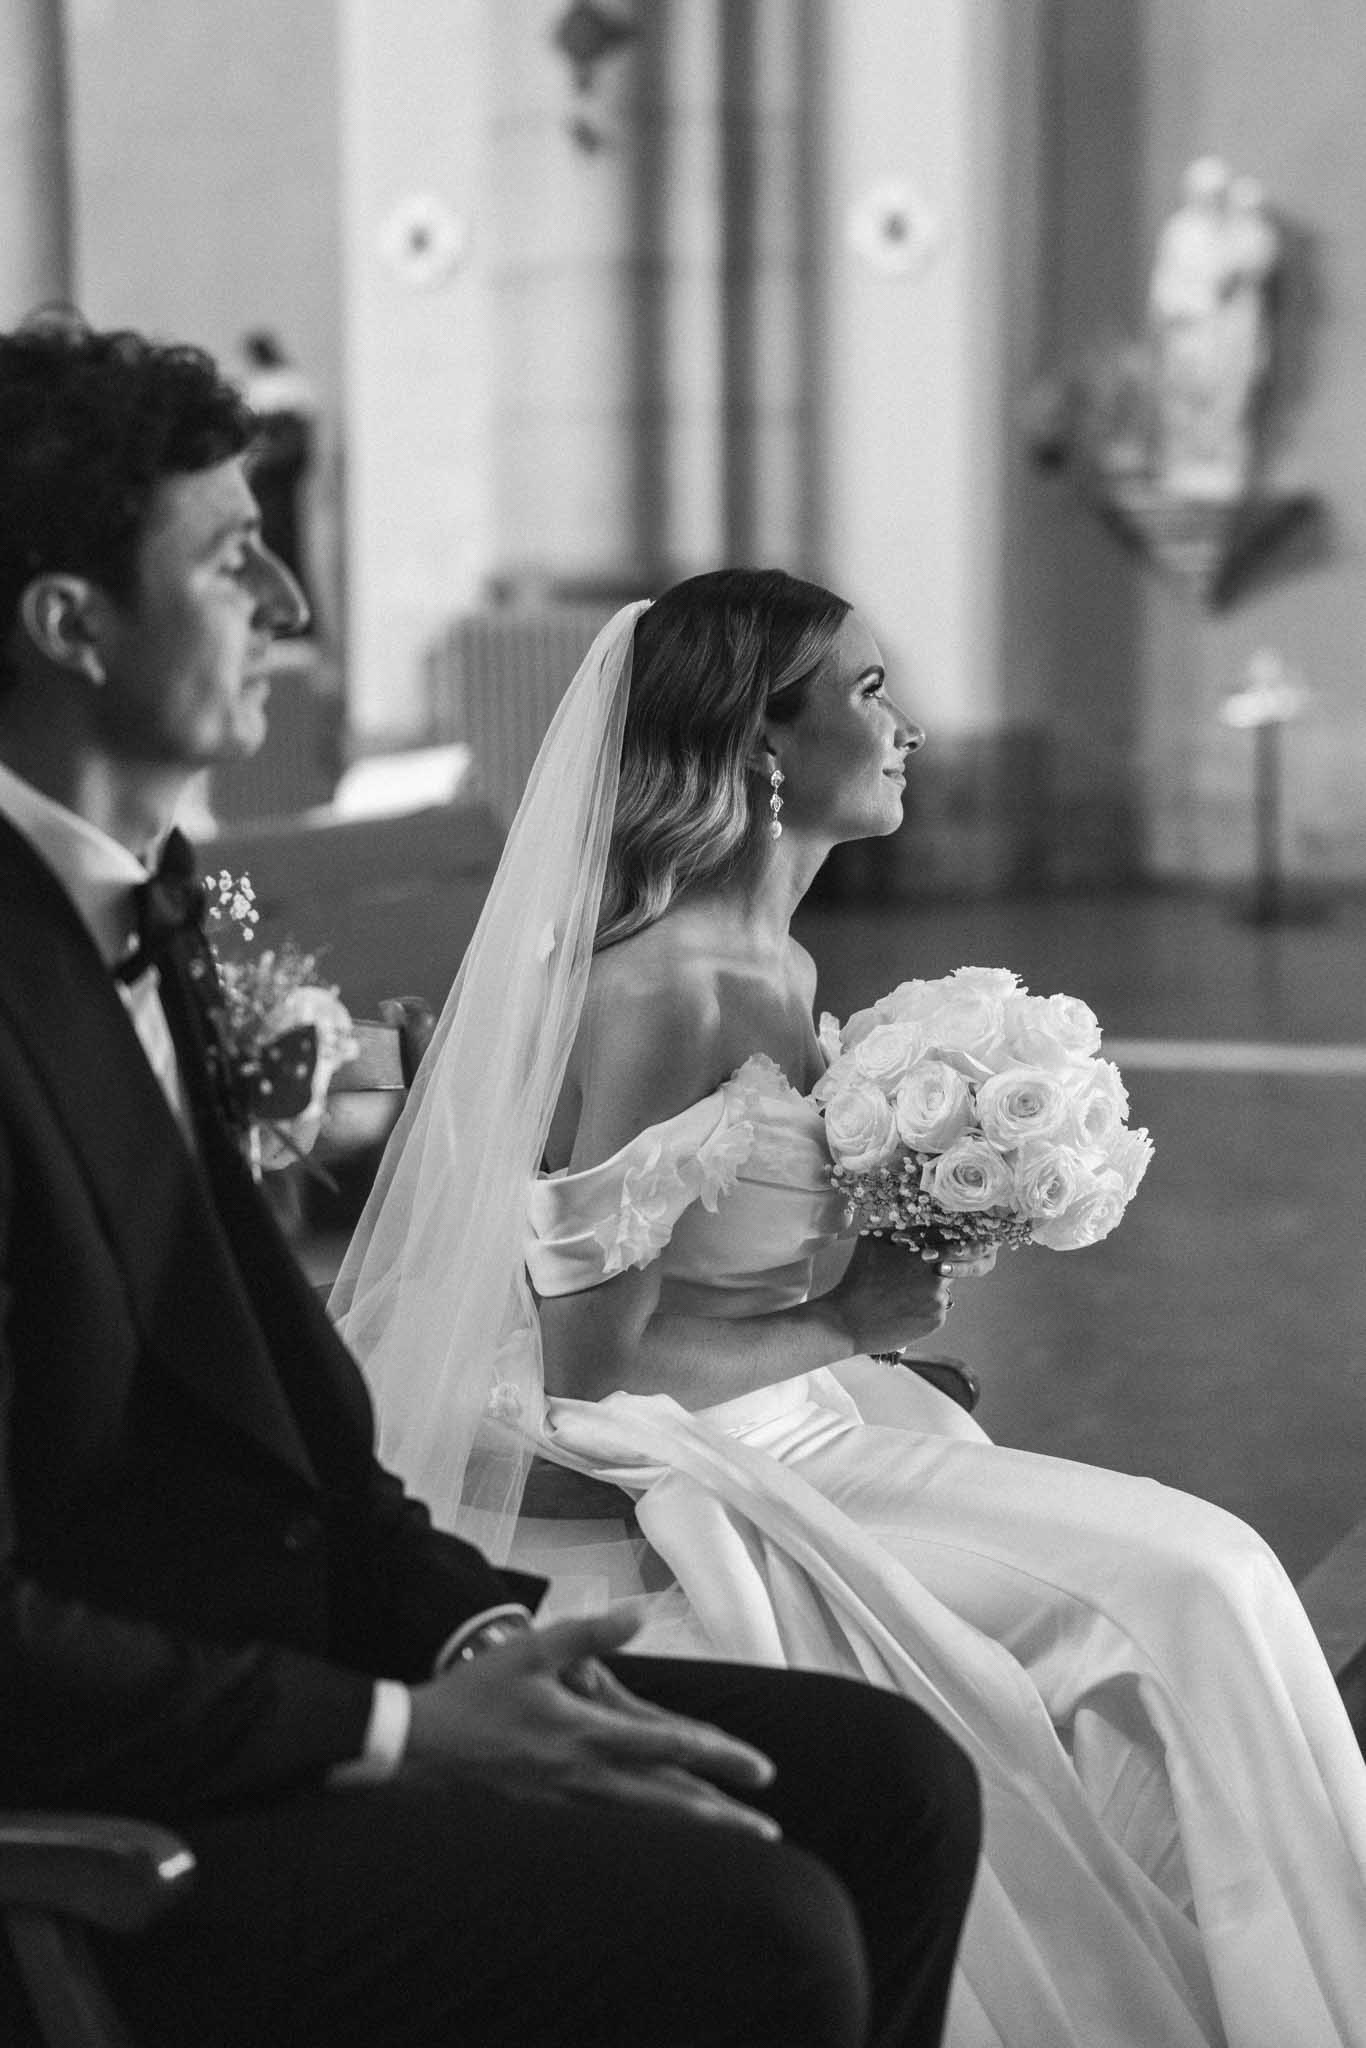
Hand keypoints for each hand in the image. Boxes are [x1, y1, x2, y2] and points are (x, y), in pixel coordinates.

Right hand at [406, 1610, 780, 1839]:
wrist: (417, 1752)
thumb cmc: (474, 1697)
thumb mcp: (532, 1651)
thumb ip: (591, 1633)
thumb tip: (642, 1612)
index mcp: (588, 1735)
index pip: (672, 1748)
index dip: (722, 1758)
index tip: (764, 1771)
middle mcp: (586, 1780)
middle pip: (671, 1803)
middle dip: (724, 1818)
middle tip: (769, 1830)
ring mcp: (569, 1809)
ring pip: (647, 1826)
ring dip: (695, 1835)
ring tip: (734, 1844)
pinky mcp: (552, 1824)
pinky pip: (616, 1835)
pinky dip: (652, 1841)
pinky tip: (666, 1843)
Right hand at [831, 1234, 995, 1354]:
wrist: (849, 1321)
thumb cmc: (858, 1279)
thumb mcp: (872, 1241)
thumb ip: (899, 1229)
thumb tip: (913, 1220)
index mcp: (925, 1253)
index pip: (950, 1241)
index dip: (946, 1242)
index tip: (944, 1244)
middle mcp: (938, 1276)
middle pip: (950, 1265)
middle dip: (939, 1265)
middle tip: (919, 1271)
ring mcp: (939, 1300)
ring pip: (943, 1288)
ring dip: (930, 1288)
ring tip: (903, 1293)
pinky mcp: (936, 1321)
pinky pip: (937, 1309)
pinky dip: (925, 1308)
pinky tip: (903, 1309)